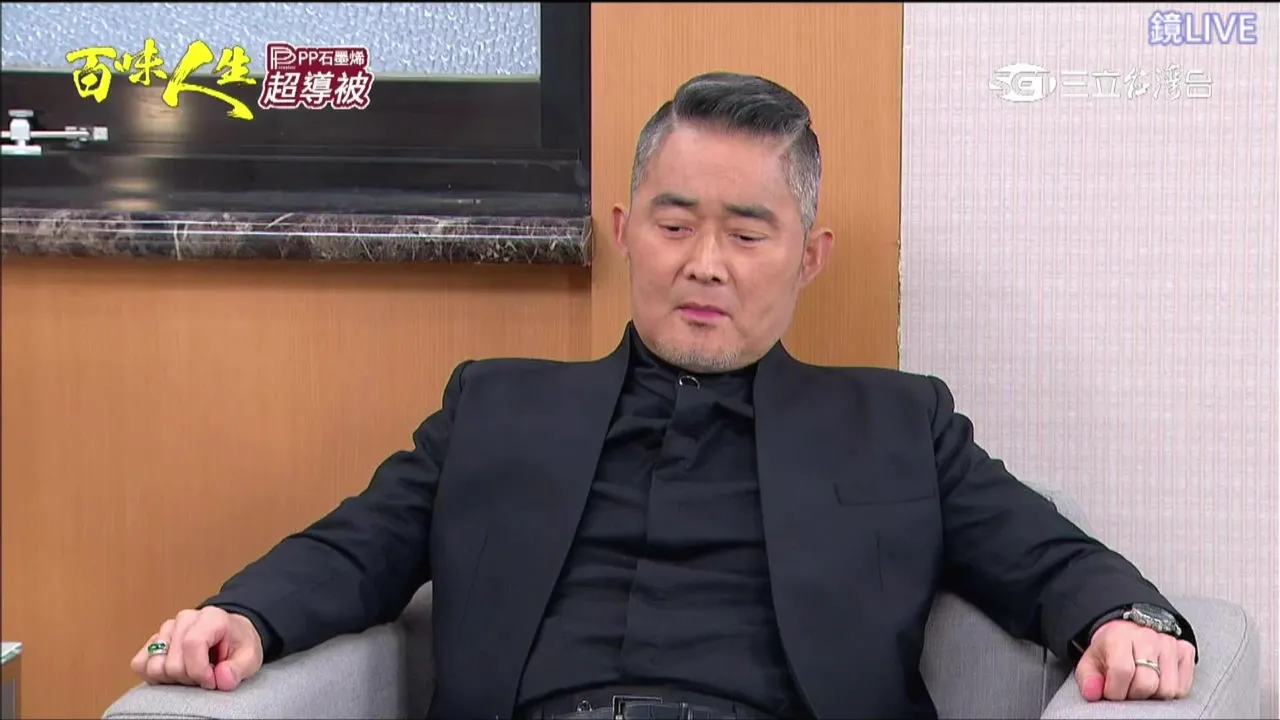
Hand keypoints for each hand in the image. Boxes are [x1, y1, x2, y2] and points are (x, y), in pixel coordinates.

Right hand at [130, 607, 263, 690]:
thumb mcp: (250, 657)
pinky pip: (140, 664)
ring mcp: (166, 629)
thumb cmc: (238, 644)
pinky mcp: (153, 641)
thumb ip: (238, 669)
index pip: (192, 645)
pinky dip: (155, 675)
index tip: (211, 681)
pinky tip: (176, 673)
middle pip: (172, 662)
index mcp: (210, 618)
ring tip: (191, 673)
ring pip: (154, 665)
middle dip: (189, 678)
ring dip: (172, 678)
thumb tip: (221, 678)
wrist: (231, 634)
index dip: (200, 671)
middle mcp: (185, 619)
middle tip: (205, 676)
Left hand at [1075, 619, 1195, 701]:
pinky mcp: (1185, 651)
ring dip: (1153, 694)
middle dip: (1134, 694)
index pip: (1122, 671)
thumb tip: (1093, 693)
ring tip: (1142, 683)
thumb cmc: (1110, 648)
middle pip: (1147, 684)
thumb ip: (1088, 678)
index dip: (1115, 691)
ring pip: (1168, 689)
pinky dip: (1170, 691)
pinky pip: (1183, 688)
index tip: (1112, 693)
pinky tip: (1158, 680)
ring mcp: (1169, 643)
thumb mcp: (1091, 661)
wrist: (1129, 630)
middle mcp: (1146, 637)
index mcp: (1119, 636)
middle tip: (1128, 688)